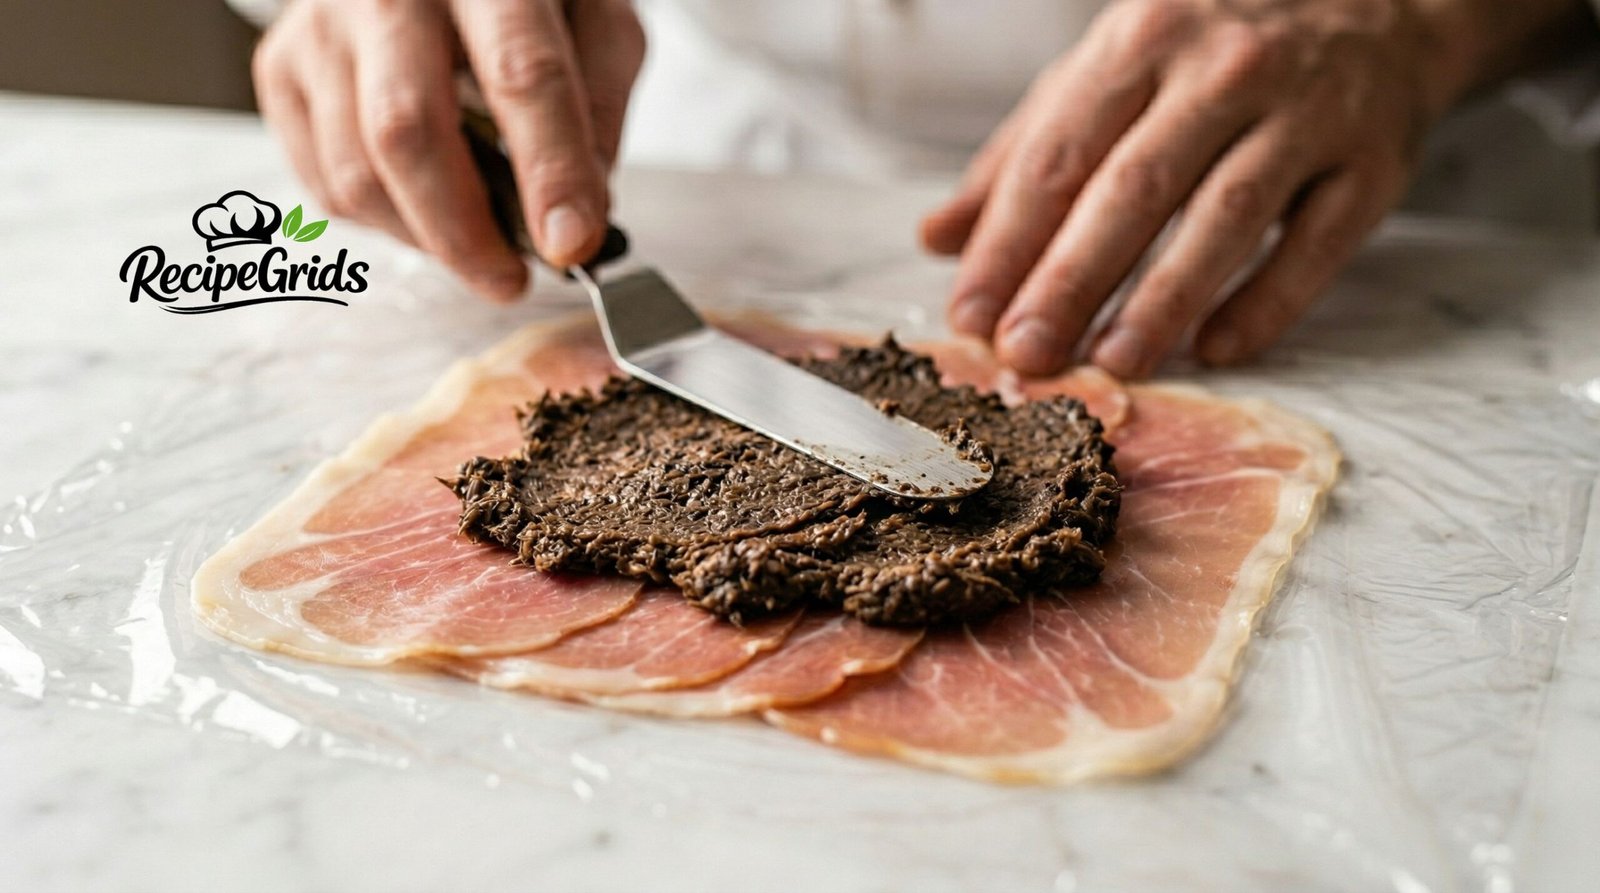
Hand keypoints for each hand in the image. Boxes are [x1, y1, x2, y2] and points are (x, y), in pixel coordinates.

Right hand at [253, 0, 645, 300]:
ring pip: (357, 169)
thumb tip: (580, 213)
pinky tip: (425, 206)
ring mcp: (322, 27)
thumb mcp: (594, 19)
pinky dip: (383, 220)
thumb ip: (597, 106)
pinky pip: (324, 180)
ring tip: (475, 243)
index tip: (569, 244)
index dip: (549, 171)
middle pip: (409, 131)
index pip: (521, 74)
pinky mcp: (282, 66)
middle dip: (465, 233)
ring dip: (425, 236)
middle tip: (508, 280)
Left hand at [922, 0, 1448, 377]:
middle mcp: (1223, 68)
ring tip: (1111, 365)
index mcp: (1141, 39)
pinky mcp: (1372, 161)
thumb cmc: (1214, 46)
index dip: (1009, 242)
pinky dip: (1267, 302)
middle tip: (1026, 355)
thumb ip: (1024, 153)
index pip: (1059, 154)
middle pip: (1133, 189)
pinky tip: (1216, 350)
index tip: (970, 317)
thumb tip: (936, 238)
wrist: (1382, 0)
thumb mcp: (1111, 70)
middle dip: (1071, 280)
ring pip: (1224, 217)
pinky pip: (1315, 243)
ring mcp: (1307, 111)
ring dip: (1163, 300)